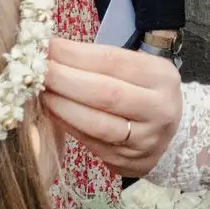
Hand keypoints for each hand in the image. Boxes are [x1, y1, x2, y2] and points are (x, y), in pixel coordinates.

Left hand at [43, 36, 182, 176]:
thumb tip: (52, 49)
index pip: (114, 62)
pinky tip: (52, 112)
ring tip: (41, 92)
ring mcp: (145, 140)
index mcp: (161, 77)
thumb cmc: (143, 91)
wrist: (172, 134)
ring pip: (98, 125)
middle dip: (65, 80)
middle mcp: (159, 109)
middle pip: (106, 94)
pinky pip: (91, 144)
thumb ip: (99, 60)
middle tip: (38, 70)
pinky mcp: (128, 162)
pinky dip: (67, 126)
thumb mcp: (136, 68)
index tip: (49, 47)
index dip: (77, 55)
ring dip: (63, 107)